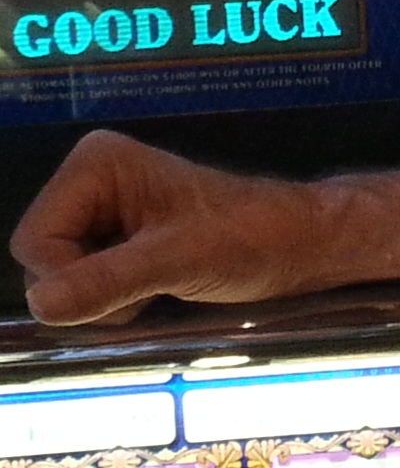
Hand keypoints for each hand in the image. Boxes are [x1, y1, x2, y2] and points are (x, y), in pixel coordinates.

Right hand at [13, 130, 320, 323]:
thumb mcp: (179, 260)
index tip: (130, 283)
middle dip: (86, 290)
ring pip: (59, 281)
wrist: (297, 245)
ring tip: (156, 286)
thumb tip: (42, 303)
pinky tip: (152, 292)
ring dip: (101, 300)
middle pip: (40, 262)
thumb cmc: (251, 238)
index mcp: (96, 165)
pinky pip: (82, 286)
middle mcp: (89, 182)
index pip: (33, 242)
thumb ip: (110, 279)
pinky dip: (112, 301)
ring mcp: (100, 212)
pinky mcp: (115, 240)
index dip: (68, 277)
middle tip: (150, 285)